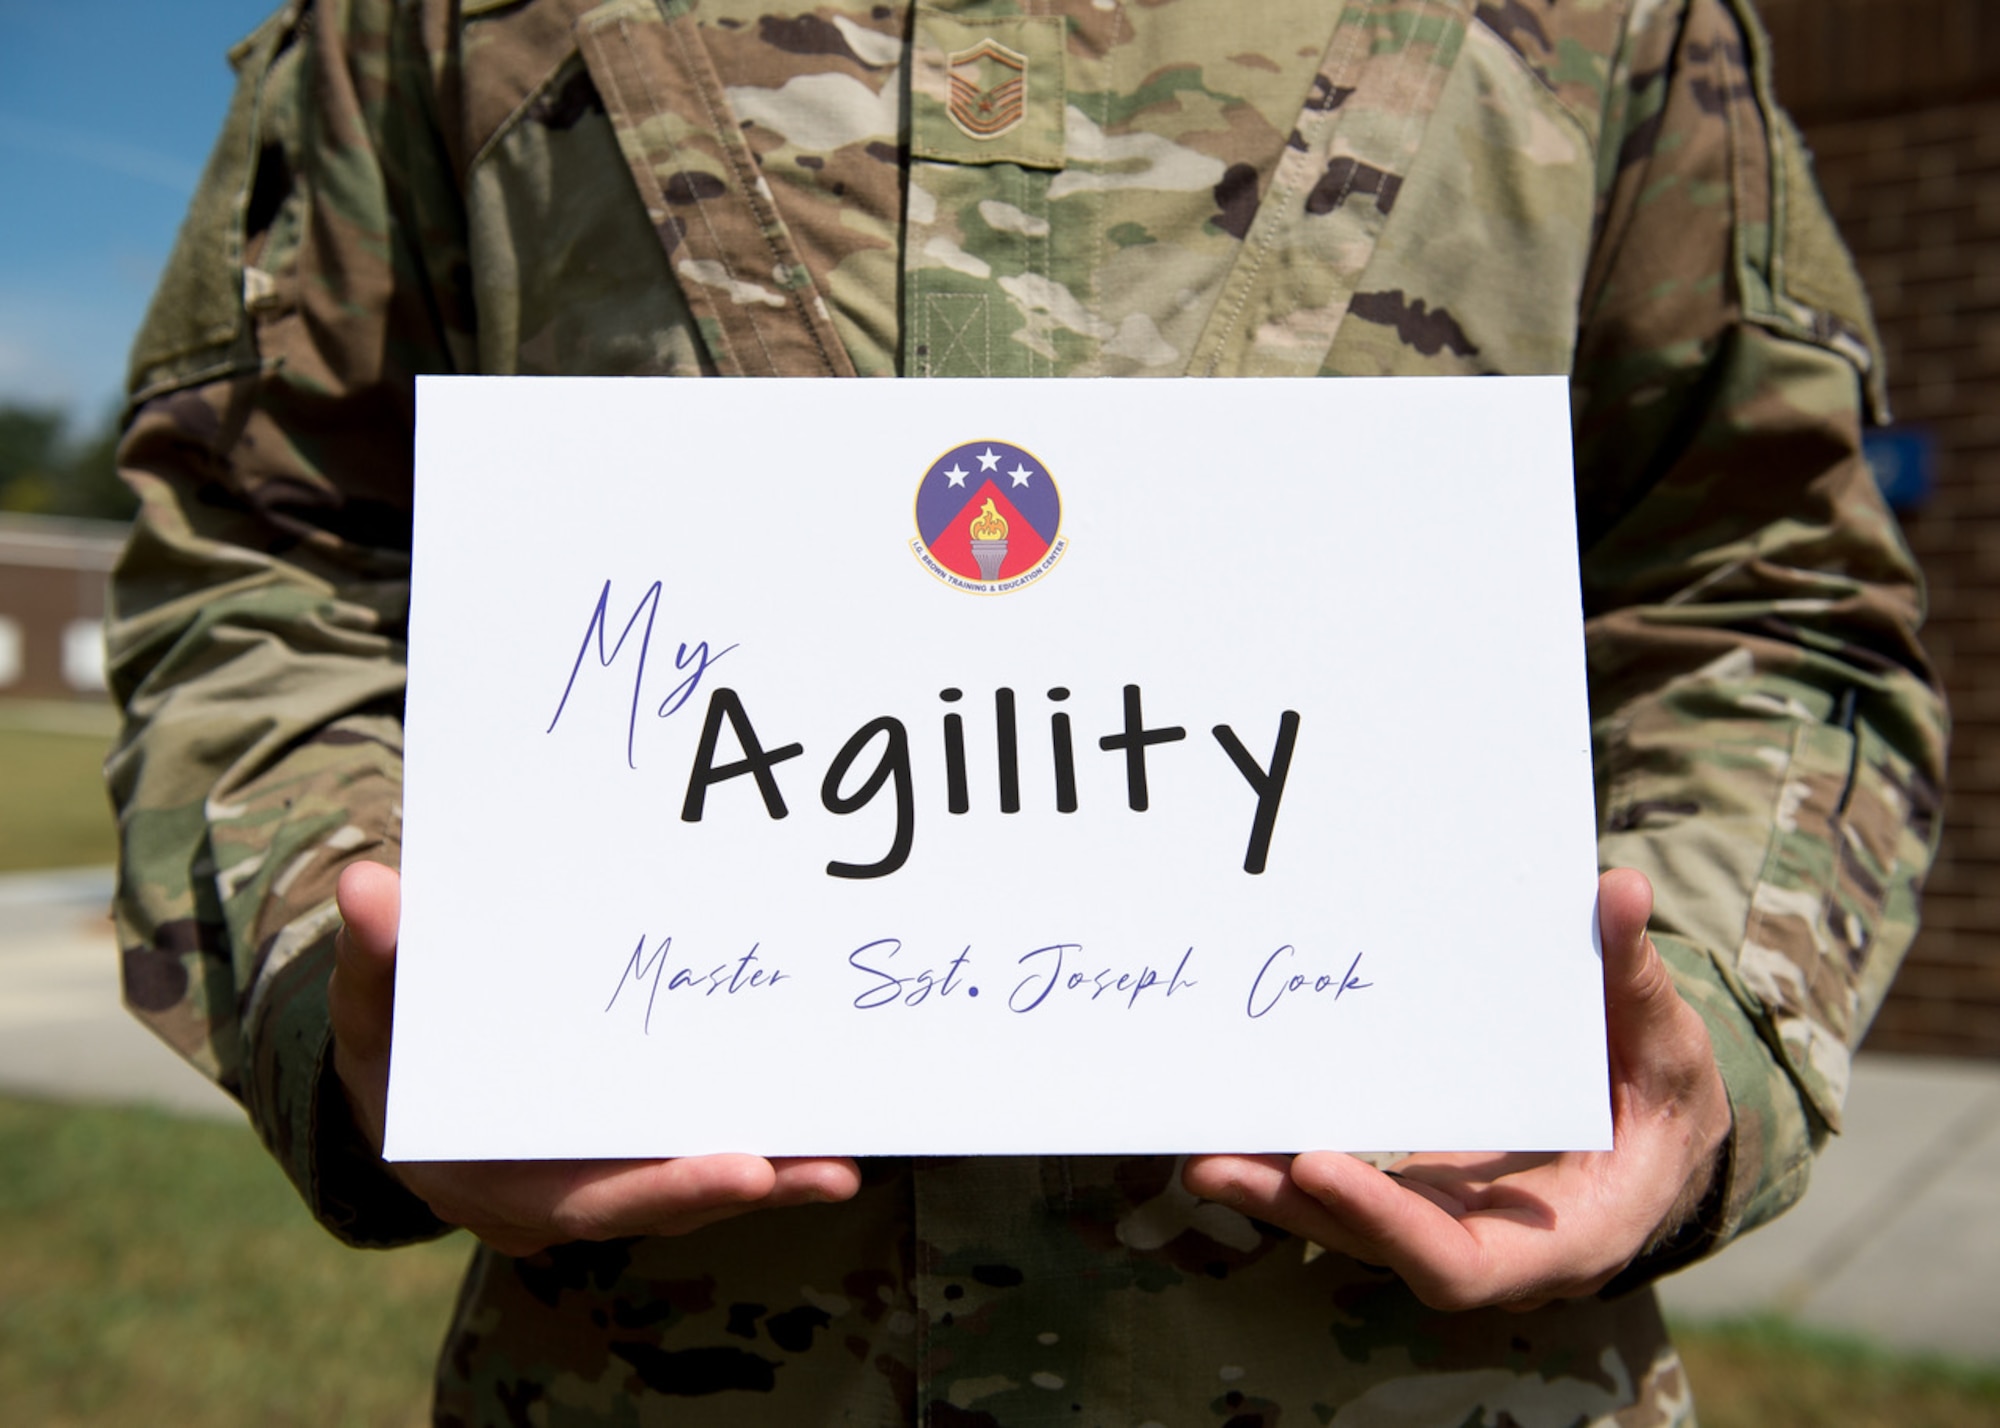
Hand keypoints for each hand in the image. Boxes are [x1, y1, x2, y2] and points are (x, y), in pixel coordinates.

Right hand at [329, 861, 861, 1255]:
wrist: (404, 1086)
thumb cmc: (390, 1047)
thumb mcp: (372, 1013)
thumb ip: (377, 961)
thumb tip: (369, 887)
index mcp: (494, 1179)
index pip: (587, 1199)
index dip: (664, 1189)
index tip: (741, 1166)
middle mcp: (558, 1195)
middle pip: (661, 1204)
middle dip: (741, 1188)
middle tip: (824, 1169)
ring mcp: (604, 1175)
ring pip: (693, 1186)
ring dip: (772, 1175)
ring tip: (843, 1165)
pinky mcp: (638, 1148)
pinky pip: (703, 1152)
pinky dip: (761, 1149)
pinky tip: (824, 1134)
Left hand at [1183, 867, 1729, 1311]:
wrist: (1661, 1147)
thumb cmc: (1668, 1100)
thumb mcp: (1665, 1046)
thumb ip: (1635, 981)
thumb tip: (1616, 892)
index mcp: (1563, 1240)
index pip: (1459, 1262)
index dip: (1386, 1223)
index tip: (1318, 1165)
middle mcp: (1492, 1248)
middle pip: (1374, 1250)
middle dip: (1293, 1206)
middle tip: (1210, 1159)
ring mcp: (1446, 1225)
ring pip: (1345, 1227)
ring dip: (1270, 1189)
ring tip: (1196, 1146)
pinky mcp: (1418, 1195)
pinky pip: (1346, 1190)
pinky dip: (1290, 1163)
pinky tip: (1235, 1119)